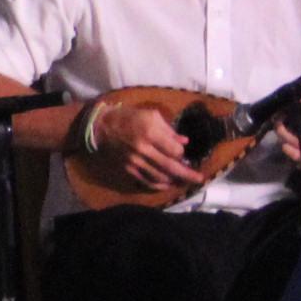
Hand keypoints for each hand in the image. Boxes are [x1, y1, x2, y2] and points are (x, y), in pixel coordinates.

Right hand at [86, 103, 207, 196]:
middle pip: (171, 166)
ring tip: (184, 180)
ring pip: (160, 176)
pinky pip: (146, 181)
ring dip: (174, 180)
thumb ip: (169, 129)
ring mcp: (135, 161)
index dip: (181, 152)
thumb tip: (184, 141)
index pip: (175, 150)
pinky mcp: (128, 169)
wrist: (99, 127)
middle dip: (188, 174)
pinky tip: (167, 185)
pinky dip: (159, 185)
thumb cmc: (127, 117)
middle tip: (200, 179)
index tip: (180, 150)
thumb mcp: (150, 115)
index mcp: (150, 132)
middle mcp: (143, 149)